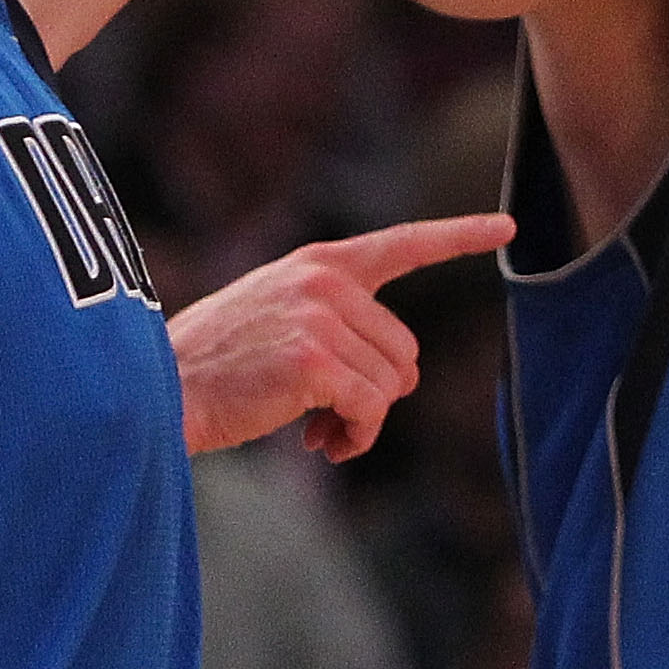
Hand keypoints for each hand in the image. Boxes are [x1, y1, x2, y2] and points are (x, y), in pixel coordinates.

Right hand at [170, 212, 511, 459]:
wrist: (162, 389)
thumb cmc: (217, 365)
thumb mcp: (277, 315)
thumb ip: (335, 321)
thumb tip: (395, 379)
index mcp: (319, 264)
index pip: (403, 244)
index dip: (458, 235)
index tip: (506, 224)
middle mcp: (326, 283)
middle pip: (406, 351)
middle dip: (377, 392)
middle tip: (328, 413)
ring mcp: (322, 319)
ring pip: (393, 387)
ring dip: (362, 420)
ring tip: (316, 428)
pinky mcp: (317, 363)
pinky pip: (371, 413)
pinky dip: (354, 438)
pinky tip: (316, 444)